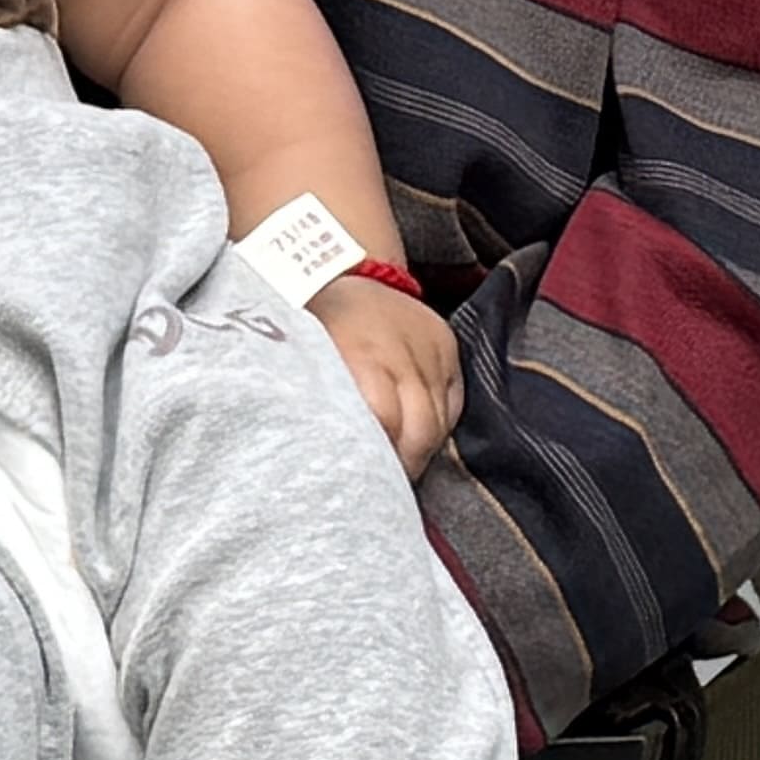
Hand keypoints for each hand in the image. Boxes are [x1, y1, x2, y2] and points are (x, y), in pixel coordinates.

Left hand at [309, 272, 456, 471]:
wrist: (342, 273)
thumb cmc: (313, 327)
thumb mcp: (306, 361)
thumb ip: (322, 406)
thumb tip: (325, 460)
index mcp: (360, 352)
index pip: (384, 421)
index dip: (380, 458)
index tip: (369, 483)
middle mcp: (401, 349)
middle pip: (421, 429)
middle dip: (407, 464)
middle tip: (389, 486)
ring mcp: (430, 346)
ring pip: (440, 421)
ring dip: (422, 449)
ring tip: (401, 465)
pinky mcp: (448, 346)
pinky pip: (453, 403)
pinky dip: (438, 426)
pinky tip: (417, 437)